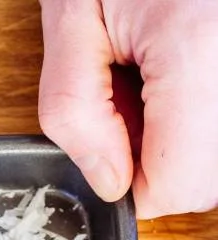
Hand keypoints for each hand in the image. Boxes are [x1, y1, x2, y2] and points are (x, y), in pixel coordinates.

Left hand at [38, 0, 217, 217]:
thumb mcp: (72, 16)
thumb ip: (73, 110)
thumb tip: (108, 181)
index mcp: (198, 48)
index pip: (178, 186)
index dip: (136, 181)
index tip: (115, 137)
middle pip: (208, 179)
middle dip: (165, 158)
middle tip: (137, 95)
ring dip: (189, 136)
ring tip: (161, 74)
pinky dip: (205, 112)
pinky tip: (186, 67)